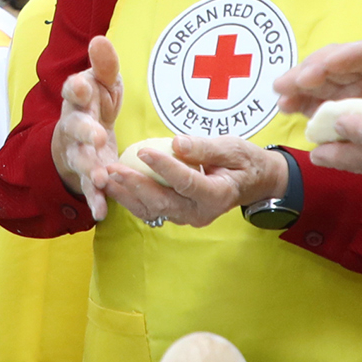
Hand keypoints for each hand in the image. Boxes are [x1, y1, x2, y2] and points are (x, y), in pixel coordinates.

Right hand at [52, 37, 122, 220]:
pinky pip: (89, 188)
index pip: (73, 89)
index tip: (83, 83)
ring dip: (88, 168)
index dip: (77, 87)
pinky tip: (101, 211)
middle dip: (84, 131)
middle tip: (96, 135)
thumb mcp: (103, 83)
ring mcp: (77, 151)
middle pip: (75, 127)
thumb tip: (100, 39)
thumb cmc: (96, 104)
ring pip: (80, 159)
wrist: (81, 137)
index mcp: (78, 99)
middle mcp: (73, 125)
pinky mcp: (85, 174)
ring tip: (100, 176)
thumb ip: (104, 66)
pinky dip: (94, 199)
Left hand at [94, 137, 289, 228]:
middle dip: (135, 185)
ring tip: (107, 178)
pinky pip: (151, 211)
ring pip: (152, 211)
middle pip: (163, 202)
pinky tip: (115, 186)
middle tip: (113, 169)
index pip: (186, 182)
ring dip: (127, 196)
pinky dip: (131, 200)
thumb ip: (204, 147)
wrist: (254, 183)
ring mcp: (188, 218)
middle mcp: (201, 213)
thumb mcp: (232, 147)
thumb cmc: (245, 161)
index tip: (142, 151)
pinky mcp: (178, 216)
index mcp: (218, 195)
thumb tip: (176, 143)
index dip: (164, 167)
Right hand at [274, 36, 361, 115]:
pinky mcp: (343, 104)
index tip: (321, 69)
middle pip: (335, 64)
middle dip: (309, 72)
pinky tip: (287, 107)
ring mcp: (353, 87)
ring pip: (323, 81)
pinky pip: (320, 101)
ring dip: (300, 87)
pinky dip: (303, 103)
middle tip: (286, 84)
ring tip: (281, 98)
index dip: (341, 59)